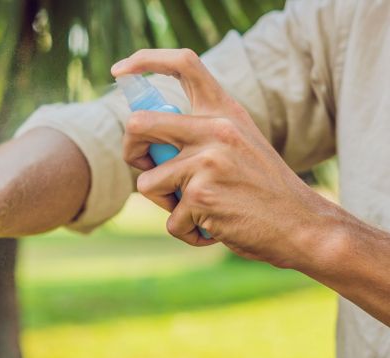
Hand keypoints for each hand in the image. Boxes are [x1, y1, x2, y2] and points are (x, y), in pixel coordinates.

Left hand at [111, 49, 334, 266]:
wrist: (302, 225)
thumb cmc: (262, 189)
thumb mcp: (238, 143)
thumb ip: (200, 133)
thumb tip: (142, 135)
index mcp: (224, 111)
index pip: (183, 64)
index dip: (144, 61)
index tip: (119, 71)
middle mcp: (215, 129)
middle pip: (138, 125)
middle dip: (130, 152)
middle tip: (146, 168)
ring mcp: (206, 162)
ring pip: (147, 183)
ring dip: (164, 204)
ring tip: (198, 209)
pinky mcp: (200, 196)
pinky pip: (170, 220)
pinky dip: (187, 231)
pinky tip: (214, 228)